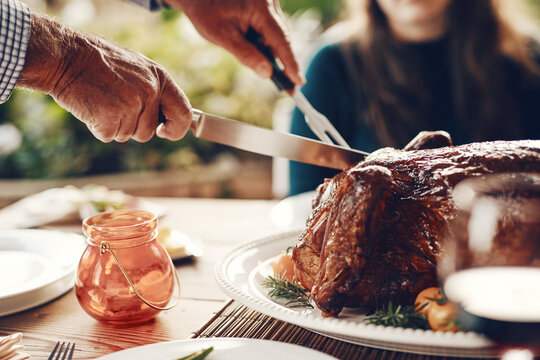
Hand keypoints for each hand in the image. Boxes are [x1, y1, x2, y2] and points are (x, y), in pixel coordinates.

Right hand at [17, 12, 190, 141]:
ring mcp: (131, 104)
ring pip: (128, 134)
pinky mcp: (110, 117)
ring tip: (102, 100)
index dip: (177, 129)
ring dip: (114, 125)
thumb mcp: (136, 68)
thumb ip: (154, 91)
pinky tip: (91, 106)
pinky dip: (98, 127)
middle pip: (149, 131)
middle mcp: (150, 92)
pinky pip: (109, 135)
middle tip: (114, 104)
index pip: (184, 114)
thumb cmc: (99, 62)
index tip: (165, 132)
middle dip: (132, 126)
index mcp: (160, 78)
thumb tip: (168, 119)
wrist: (64, 55)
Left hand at [167, 0, 304, 85]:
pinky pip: (271, 29)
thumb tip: (268, 74)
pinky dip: (267, 44)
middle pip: (282, 37)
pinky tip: (260, 54)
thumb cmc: (205, 11)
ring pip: (277, 35)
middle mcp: (269, 3)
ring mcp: (269, 4)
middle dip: (285, 62)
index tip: (299, 81)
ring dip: (273, 53)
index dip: (291, 62)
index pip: (281, 39)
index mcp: (260, 7)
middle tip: (290, 88)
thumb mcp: (222, 35)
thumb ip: (246, 54)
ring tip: (274, 74)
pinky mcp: (266, 7)